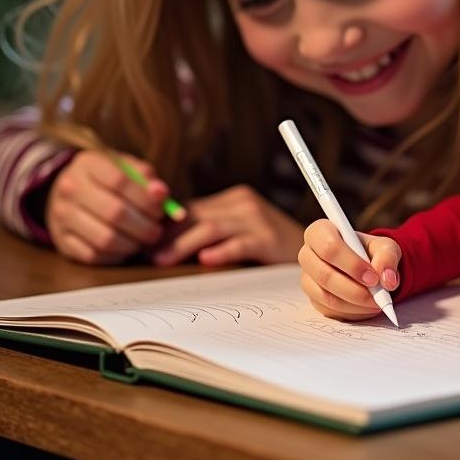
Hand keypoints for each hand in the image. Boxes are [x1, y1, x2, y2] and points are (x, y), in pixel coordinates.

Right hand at [45, 150, 170, 264]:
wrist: (70, 191)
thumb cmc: (108, 179)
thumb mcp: (125, 167)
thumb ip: (145, 177)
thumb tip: (161, 194)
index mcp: (88, 164)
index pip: (120, 180)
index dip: (146, 198)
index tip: (161, 209)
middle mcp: (69, 189)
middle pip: (114, 212)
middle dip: (144, 226)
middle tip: (156, 231)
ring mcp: (61, 216)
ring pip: (104, 239)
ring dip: (132, 244)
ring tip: (142, 240)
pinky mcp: (61, 241)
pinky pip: (92, 256)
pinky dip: (115, 256)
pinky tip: (125, 248)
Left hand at [151, 185, 302, 266]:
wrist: (315, 250)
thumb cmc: (271, 246)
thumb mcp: (241, 231)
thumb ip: (212, 232)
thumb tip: (167, 244)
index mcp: (235, 199)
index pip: (193, 208)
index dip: (167, 225)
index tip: (144, 242)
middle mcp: (245, 203)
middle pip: (197, 216)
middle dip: (169, 236)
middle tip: (147, 254)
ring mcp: (258, 220)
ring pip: (212, 228)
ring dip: (183, 245)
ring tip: (163, 260)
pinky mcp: (269, 239)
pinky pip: (240, 243)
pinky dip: (220, 251)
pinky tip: (204, 260)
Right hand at [298, 218, 400, 319]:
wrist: (367, 267)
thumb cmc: (371, 252)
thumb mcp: (384, 247)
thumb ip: (387, 258)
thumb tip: (388, 280)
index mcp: (320, 232)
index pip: (328, 247)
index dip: (351, 264)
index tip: (373, 277)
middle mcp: (308, 254)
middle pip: (325, 275)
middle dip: (354, 289)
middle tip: (377, 294)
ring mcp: (307, 278)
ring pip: (327, 297)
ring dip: (355, 303)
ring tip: (376, 302)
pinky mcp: (313, 298)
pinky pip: (330, 310)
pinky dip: (352, 312)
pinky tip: (367, 306)